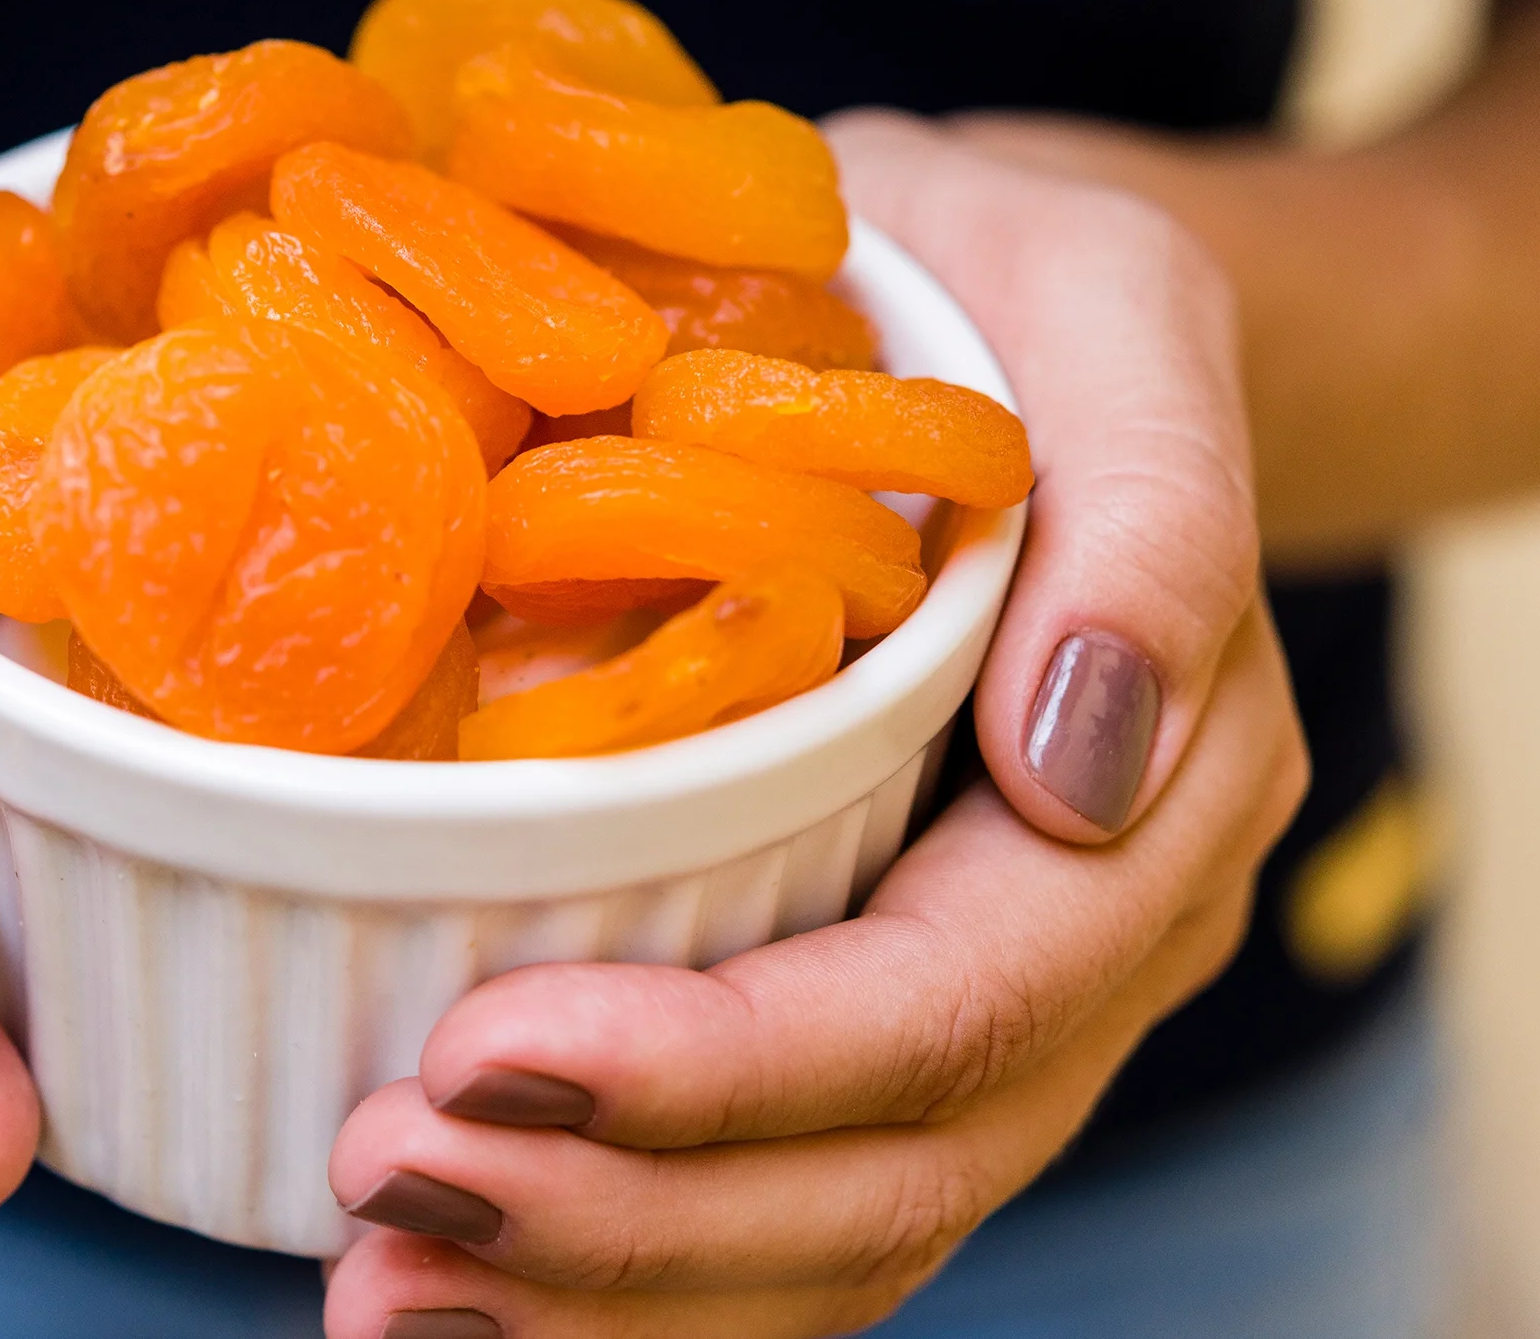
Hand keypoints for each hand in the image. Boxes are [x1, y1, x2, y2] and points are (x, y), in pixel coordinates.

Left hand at [320, 113, 1307, 1335]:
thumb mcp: (1105, 306)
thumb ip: (1149, 518)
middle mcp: (1077, 951)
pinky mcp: (857, 1012)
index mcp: (1156, 803)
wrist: (989, 335)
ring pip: (822, 1235)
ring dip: (599, 1288)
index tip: (494, 1054)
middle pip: (880, 1170)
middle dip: (627, 1215)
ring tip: (383, 1282)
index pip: (954, 1005)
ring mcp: (976, 1010)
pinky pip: (767, 1203)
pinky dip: (614, 1271)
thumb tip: (1081, 765)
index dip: (731, 1069)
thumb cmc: (1019, 300)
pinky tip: (454, 1281)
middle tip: (391, 1184)